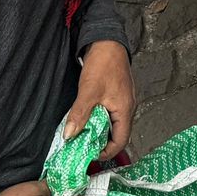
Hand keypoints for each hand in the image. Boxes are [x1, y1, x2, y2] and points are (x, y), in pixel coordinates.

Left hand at [65, 40, 134, 161]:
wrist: (107, 40)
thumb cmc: (103, 64)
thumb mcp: (89, 91)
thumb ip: (79, 115)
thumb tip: (69, 136)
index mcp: (125, 110)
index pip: (120, 141)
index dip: (106, 152)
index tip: (88, 155)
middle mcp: (127, 107)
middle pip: (117, 134)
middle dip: (100, 143)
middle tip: (81, 147)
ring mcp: (123, 100)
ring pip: (112, 124)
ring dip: (98, 131)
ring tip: (81, 134)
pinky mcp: (116, 94)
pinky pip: (109, 114)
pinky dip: (98, 120)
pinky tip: (86, 119)